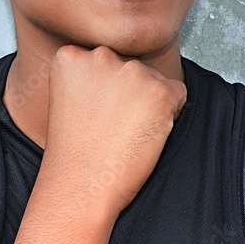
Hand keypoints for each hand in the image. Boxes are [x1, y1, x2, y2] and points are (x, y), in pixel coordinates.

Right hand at [42, 45, 186, 217]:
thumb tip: (125, 72)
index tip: (93, 112)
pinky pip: (177, 94)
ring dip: (148, 103)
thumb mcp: (67, 99)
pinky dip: (169, 114)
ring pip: (154, 80)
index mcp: (71, 56)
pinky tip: (144, 135)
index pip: (103, 60)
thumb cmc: (73, 153)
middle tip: (109, 126)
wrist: (80, 187)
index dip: (104, 90)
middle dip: (128, 92)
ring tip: (124, 133)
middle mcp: (101, 56)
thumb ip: (89, 75)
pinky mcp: (159, 92)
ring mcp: (132, 72)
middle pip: (129, 67)